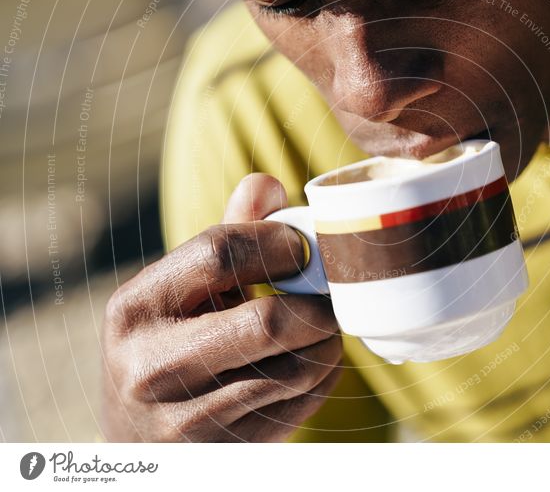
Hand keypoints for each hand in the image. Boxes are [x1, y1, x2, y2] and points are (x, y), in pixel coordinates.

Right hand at [101, 174, 341, 440]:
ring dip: (327, 341)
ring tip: (322, 327)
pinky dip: (324, 376)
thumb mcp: (181, 289)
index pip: (218, 252)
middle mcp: (150, 365)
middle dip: (316, 304)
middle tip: (328, 294)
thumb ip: (225, 234)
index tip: (301, 248)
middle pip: (268, 321)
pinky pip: (303, 404)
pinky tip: (312, 362)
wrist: (138, 439)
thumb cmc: (170, 342)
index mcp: (135, 306)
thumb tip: (270, 184)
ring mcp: (185, 418)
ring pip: (296, 368)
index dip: (278, 242)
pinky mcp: (223, 450)